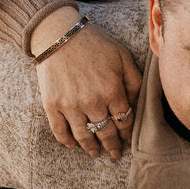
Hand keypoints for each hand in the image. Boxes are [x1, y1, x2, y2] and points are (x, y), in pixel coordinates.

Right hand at [34, 10, 142, 160]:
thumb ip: (134, 80)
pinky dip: (67, 142)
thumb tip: (137, 103)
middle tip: (115, 155)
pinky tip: (73, 145)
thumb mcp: (122, 56)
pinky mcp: (52, 105)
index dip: (127, 134)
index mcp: (113, 90)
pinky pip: (60, 131)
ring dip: (91, 148)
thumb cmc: (94, 43)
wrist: (58, 34)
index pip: (124, 121)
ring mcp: (71, 105)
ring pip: (84, 136)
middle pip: (106, 133)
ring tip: (95, 154)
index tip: (127, 140)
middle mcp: (93, 101)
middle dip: (112, 147)